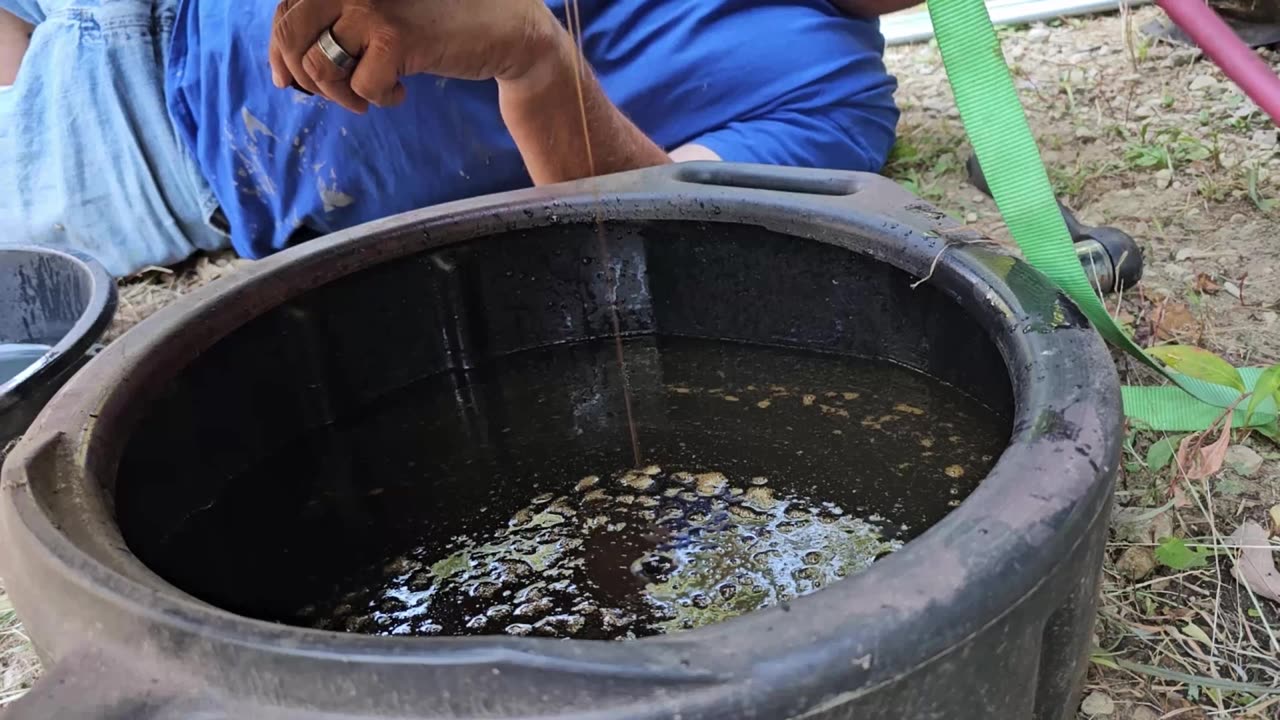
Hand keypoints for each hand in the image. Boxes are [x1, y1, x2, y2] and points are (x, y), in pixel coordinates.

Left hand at [269, 0, 565, 112]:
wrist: (501, 28)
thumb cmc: (438, 23)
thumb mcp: (380, 15)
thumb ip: (338, 23)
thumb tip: (286, 67)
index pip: (287, 9)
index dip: (279, 49)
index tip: (286, 80)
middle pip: (291, 33)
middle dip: (303, 76)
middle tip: (333, 95)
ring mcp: (369, 7)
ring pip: (320, 64)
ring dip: (341, 94)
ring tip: (368, 98)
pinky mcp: (394, 37)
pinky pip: (362, 86)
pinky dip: (380, 99)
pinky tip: (402, 92)